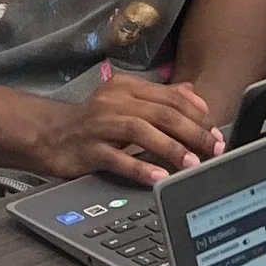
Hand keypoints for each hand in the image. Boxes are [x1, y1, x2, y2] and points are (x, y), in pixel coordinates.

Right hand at [31, 69, 225, 185]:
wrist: (49, 134)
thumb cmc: (94, 121)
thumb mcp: (126, 101)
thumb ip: (160, 98)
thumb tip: (196, 97)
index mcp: (128, 86)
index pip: (171, 97)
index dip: (198, 114)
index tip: (216, 131)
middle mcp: (115, 101)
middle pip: (162, 113)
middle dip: (193, 132)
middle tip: (214, 149)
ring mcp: (100, 125)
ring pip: (142, 132)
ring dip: (171, 149)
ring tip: (192, 165)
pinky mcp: (89, 150)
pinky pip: (118, 159)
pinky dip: (141, 169)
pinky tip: (159, 179)